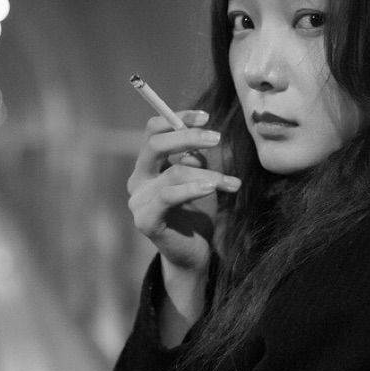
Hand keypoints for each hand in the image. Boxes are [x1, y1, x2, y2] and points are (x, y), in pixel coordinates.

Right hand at [127, 110, 240, 275]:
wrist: (194, 254)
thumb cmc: (196, 214)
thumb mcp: (200, 179)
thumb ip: (194, 160)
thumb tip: (198, 142)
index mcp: (148, 166)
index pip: (154, 132)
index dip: (177, 119)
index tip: (205, 116)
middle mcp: (137, 179)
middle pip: (154, 145)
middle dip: (187, 137)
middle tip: (217, 138)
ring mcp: (138, 200)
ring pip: (173, 172)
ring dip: (207, 174)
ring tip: (231, 183)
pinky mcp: (146, 220)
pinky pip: (169, 197)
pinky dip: (192, 189)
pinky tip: (212, 188)